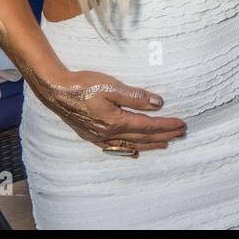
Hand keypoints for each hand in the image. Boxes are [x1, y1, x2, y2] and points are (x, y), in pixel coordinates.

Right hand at [34, 69, 184, 153]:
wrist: (56, 91)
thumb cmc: (84, 85)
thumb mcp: (113, 87)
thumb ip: (136, 97)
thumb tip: (158, 104)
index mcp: (116, 122)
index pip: (148, 126)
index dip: (166, 126)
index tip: (182, 124)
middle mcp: (109, 134)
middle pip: (143, 138)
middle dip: (164, 136)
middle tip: (181, 134)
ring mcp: (99, 137)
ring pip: (131, 145)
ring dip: (150, 144)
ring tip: (165, 144)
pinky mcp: (91, 135)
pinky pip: (116, 148)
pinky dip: (129, 150)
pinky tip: (135, 152)